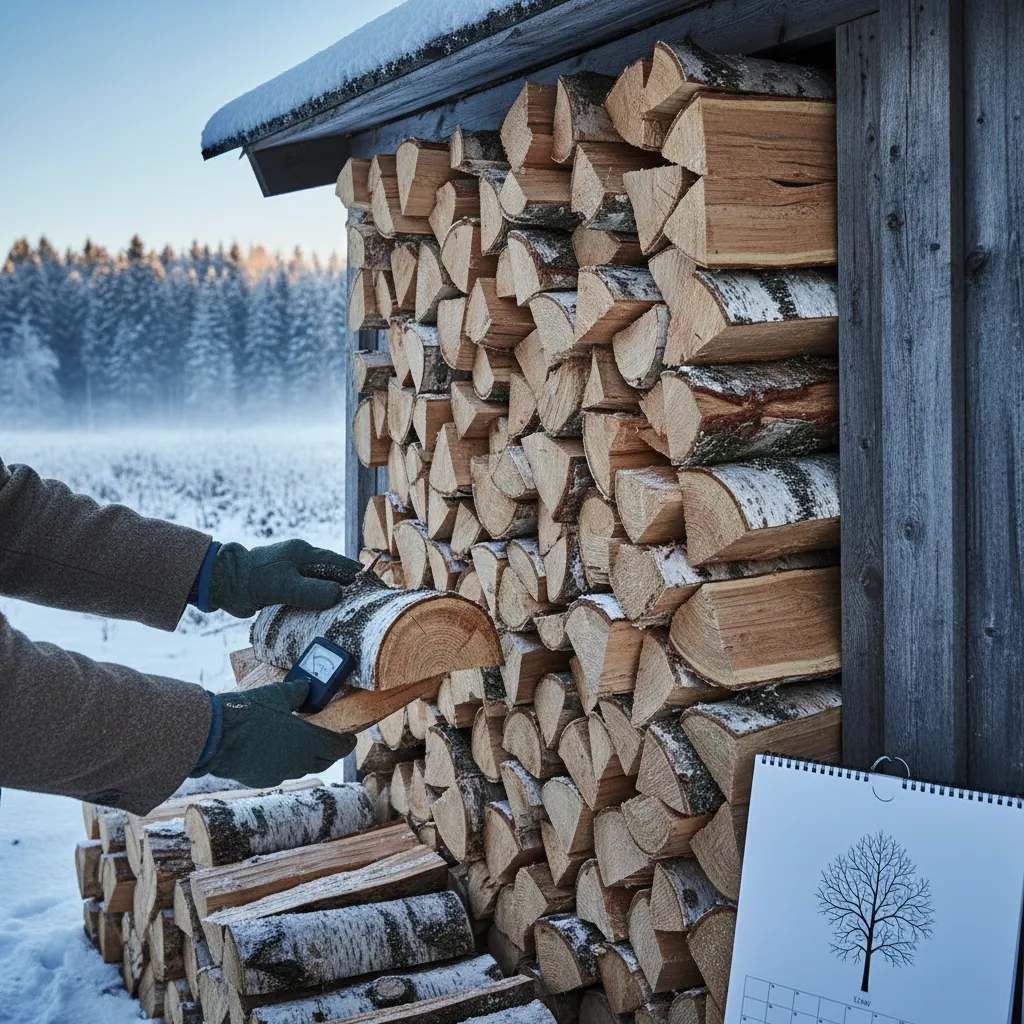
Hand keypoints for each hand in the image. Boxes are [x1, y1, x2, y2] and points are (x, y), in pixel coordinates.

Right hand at [193, 679, 355, 787]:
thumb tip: (307, 687)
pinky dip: (284, 763)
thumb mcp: (276, 695)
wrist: (215, 737)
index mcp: (307, 741)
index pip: (337, 748)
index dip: (346, 744)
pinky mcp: (261, 779)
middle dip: (330, 753)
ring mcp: (279, 774)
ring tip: (303, 744)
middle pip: (323, 762)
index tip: (350, 739)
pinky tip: (276, 752)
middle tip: (331, 742)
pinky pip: (280, 772)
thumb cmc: (248, 713)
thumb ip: (297, 692)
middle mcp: (297, 762)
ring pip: (302, 768)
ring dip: (308, 758)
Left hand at [209, 540, 361, 617]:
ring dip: (331, 590)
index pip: (338, 562)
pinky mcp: (282, 581)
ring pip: (319, 579)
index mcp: (303, 552)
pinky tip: (322, 608)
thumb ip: (313, 591)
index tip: (372, 585)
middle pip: (331, 570)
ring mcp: (290, 568)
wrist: (224, 582)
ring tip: (347, 606)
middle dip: (347, 583)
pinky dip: (317, 596)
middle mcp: (299, 557)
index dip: (356, 573)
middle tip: (363, 598)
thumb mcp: (287, 586)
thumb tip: (339, 594)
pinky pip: (307, 588)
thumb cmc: (255, 580)